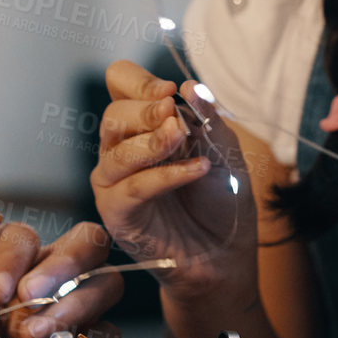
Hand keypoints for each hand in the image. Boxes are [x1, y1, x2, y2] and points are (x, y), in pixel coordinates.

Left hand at [0, 219, 123, 337]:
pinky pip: (108, 334)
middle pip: (86, 242)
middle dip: (62, 265)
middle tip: (29, 296)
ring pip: (105, 283)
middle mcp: (53, 275)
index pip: (26, 237)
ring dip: (74, 304)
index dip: (13, 258)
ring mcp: (75, 307)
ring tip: (36, 333)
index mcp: (17, 258)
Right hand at [91, 60, 257, 303]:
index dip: (139, 81)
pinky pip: (133, 187)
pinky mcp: (117, 214)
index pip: (119, 83)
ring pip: (117, 150)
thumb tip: (190, 85)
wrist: (224, 255)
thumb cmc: (221, 199)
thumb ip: (208, 118)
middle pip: (113, 113)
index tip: (170, 93)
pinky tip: (196, 170)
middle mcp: (120, 149)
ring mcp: (114, 182)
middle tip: (177, 119)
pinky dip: (166, 175)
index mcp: (142, 124)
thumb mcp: (225, 149)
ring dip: (154, 141)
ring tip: (186, 141)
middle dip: (146, 110)